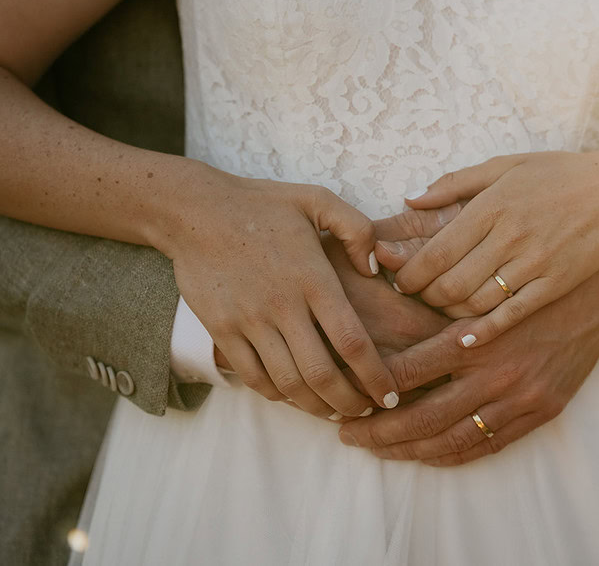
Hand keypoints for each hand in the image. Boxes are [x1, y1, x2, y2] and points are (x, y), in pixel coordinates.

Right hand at [167, 171, 397, 418]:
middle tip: (368, 411)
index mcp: (314, 278)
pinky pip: (254, 377)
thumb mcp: (319, 200)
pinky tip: (297, 396)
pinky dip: (279, 395)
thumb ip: (358, 230)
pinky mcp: (222, 330)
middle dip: (351, 402)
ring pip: (288, 383)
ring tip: (337, 410)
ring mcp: (249, 321)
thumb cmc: (263, 204)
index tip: (390, 393)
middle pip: (322, 374)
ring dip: (316, 406)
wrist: (195, 211)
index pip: (352, 341)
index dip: (375, 376)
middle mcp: (283, 306)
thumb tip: (376, 270)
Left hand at [336, 258, 598, 464]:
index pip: (409, 370)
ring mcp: (523, 396)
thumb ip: (433, 261)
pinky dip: (453, 455)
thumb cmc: (536, 267)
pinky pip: (490, 444)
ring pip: (453, 439)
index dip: (371, 387)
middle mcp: (498, 370)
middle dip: (379, 431)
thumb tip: (378, 254)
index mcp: (476, 333)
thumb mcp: (487, 265)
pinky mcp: (544, 410)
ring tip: (377, 450)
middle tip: (345, 434)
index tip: (345, 394)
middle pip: (424, 415)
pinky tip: (426, 454)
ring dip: (410, 450)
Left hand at [383, 150, 598, 347]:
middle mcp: (510, 235)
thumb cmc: (559, 174)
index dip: (409, 274)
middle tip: (415, 299)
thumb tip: (410, 200)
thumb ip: (455, 183)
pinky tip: (466, 337)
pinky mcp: (555, 284)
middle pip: (449, 284)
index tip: (400, 280)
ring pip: (475, 304)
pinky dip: (483, 330)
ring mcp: (534, 263)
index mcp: (492, 205)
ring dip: (449, 314)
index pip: (435, 252)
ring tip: (440, 310)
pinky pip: (510, 315)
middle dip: (424, 298)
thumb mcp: (506, 165)